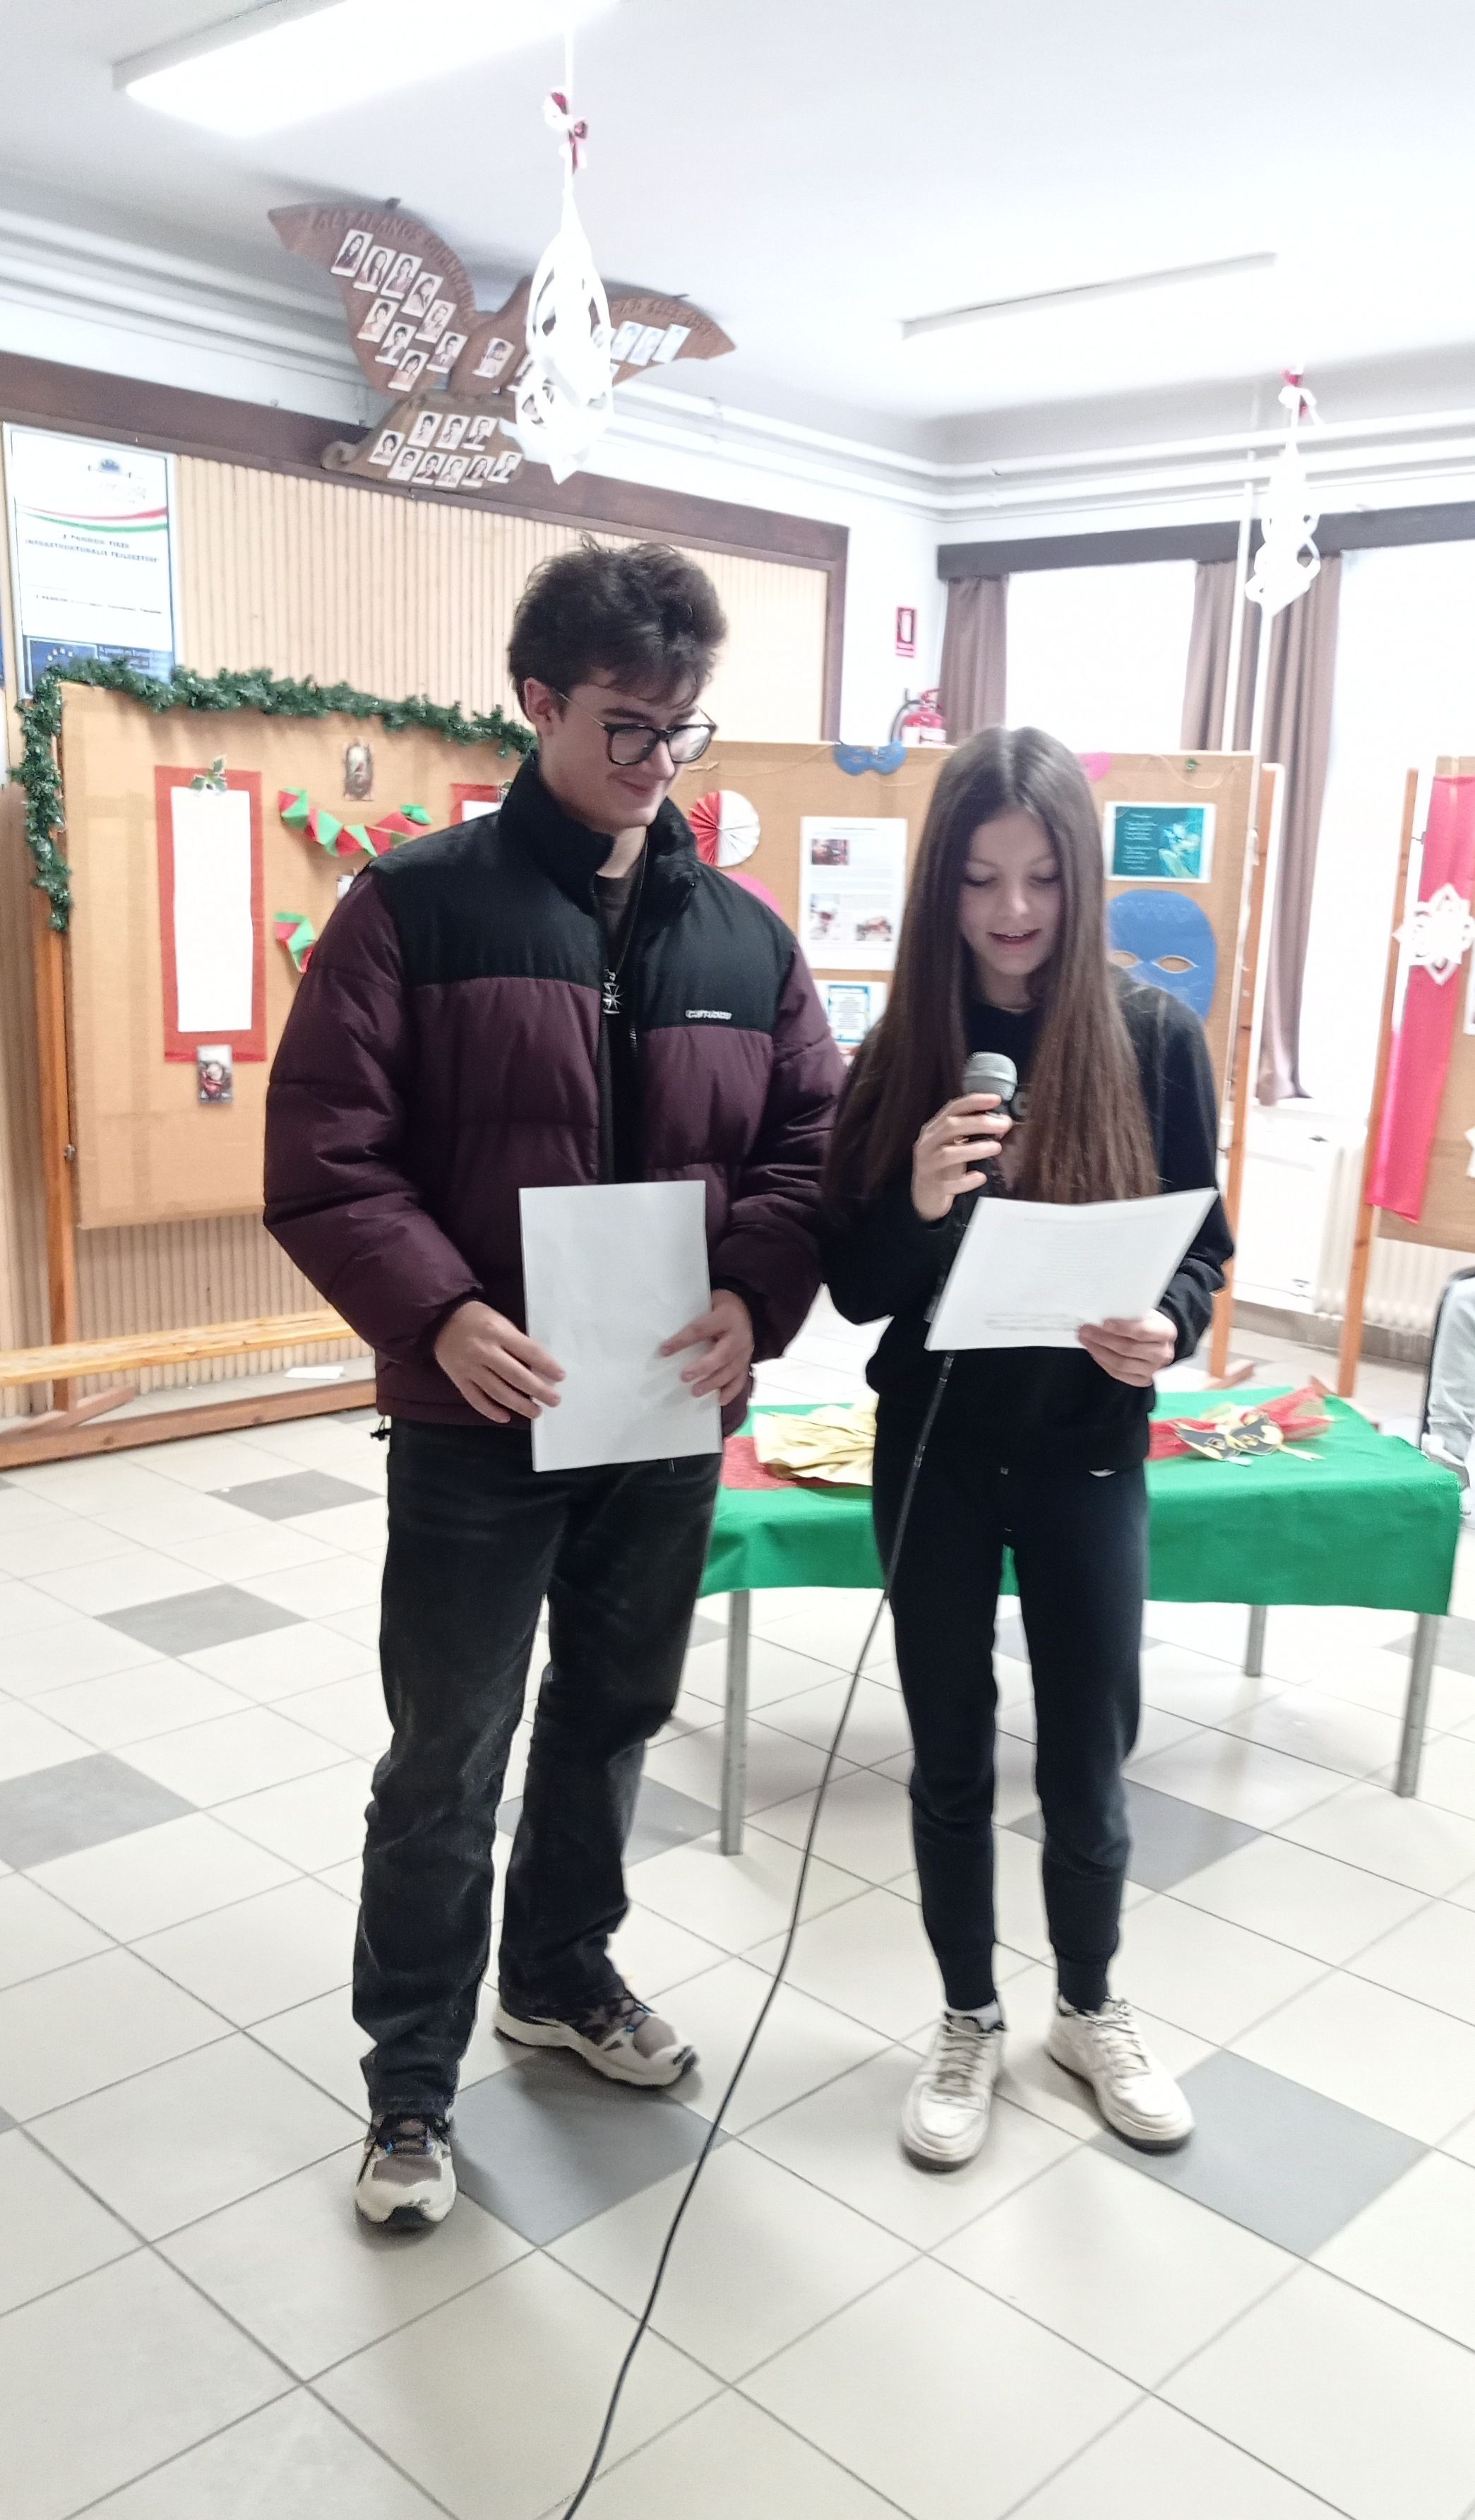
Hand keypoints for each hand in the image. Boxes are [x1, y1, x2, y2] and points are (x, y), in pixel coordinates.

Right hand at [433, 1299, 563, 1424]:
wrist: (440, 1319)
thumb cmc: (477, 1318)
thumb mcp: (500, 1321)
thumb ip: (516, 1342)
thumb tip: (537, 1366)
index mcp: (498, 1332)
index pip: (529, 1351)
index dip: (547, 1365)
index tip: (560, 1376)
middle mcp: (484, 1351)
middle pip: (516, 1376)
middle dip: (538, 1390)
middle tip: (554, 1400)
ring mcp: (470, 1367)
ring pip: (498, 1391)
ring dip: (519, 1404)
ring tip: (536, 1412)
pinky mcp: (458, 1379)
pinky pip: (476, 1399)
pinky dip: (491, 1410)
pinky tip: (505, 1417)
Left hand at [661, 1289, 754, 1406]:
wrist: (749, 1308)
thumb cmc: (720, 1306)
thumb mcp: (709, 1302)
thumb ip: (694, 1316)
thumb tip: (666, 1332)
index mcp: (725, 1316)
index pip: (701, 1329)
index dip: (682, 1340)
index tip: (664, 1350)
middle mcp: (739, 1335)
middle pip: (721, 1354)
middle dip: (703, 1367)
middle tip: (684, 1376)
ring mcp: (745, 1351)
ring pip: (731, 1370)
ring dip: (713, 1383)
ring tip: (695, 1391)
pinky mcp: (747, 1361)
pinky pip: (741, 1379)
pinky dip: (731, 1391)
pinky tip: (719, 1400)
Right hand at [911, 1095, 1010, 1222]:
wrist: (926, 1197)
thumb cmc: (944, 1167)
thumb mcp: (952, 1144)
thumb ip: (969, 1131)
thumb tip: (1001, 1120)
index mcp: (934, 1129)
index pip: (953, 1109)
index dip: (974, 1102)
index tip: (996, 1099)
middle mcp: (928, 1144)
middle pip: (951, 1127)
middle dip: (979, 1123)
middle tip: (1003, 1125)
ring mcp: (928, 1165)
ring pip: (948, 1154)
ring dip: (974, 1149)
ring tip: (996, 1148)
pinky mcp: (933, 1187)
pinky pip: (949, 1184)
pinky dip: (965, 1181)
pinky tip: (980, 1177)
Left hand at [1078, 1310, 1177, 1386]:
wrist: (1157, 1340)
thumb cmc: (1146, 1322)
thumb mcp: (1143, 1313)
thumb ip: (1127, 1314)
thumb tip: (1100, 1315)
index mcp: (1166, 1332)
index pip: (1143, 1331)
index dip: (1122, 1328)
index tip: (1104, 1322)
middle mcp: (1163, 1353)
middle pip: (1128, 1348)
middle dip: (1103, 1339)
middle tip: (1085, 1330)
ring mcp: (1153, 1370)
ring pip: (1121, 1363)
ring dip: (1099, 1351)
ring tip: (1085, 1340)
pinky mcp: (1143, 1380)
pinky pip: (1118, 1373)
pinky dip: (1103, 1362)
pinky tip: (1094, 1351)